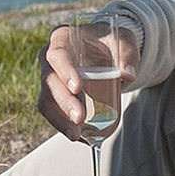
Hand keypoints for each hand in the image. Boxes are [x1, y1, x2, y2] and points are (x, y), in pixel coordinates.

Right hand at [36, 22, 137, 138]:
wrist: (104, 48)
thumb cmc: (110, 41)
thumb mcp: (123, 40)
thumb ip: (127, 54)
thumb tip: (128, 75)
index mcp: (62, 38)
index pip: (58, 54)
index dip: (65, 71)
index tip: (78, 88)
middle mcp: (50, 58)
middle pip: (50, 81)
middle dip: (64, 102)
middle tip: (80, 118)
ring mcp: (50, 78)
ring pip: (46, 100)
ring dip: (59, 119)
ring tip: (76, 135)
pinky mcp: (54, 95)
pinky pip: (53, 112)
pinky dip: (64, 125)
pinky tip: (80, 137)